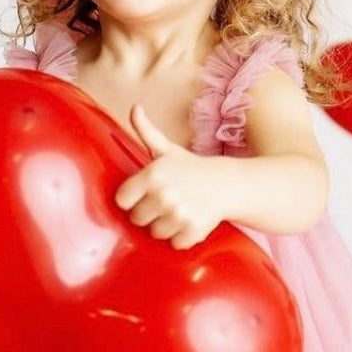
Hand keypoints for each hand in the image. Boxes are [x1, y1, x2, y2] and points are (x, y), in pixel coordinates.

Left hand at [116, 105, 226, 249]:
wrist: (229, 183)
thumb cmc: (192, 168)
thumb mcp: (168, 150)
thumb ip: (146, 131)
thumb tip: (135, 108)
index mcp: (152, 174)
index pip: (123, 201)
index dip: (133, 199)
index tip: (146, 194)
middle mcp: (164, 194)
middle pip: (138, 219)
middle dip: (150, 214)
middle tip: (166, 203)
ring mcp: (179, 213)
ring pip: (156, 233)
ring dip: (167, 226)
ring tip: (180, 211)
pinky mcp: (193, 230)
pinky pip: (175, 243)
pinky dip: (183, 237)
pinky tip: (191, 221)